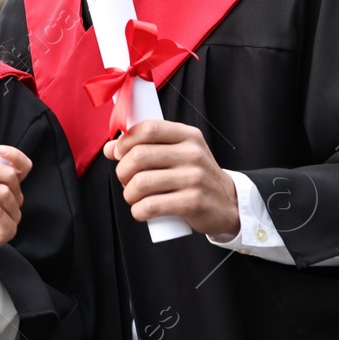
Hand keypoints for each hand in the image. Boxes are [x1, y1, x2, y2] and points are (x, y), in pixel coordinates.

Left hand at [106, 119, 238, 237]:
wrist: (228, 203)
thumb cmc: (194, 176)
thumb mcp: (177, 153)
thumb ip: (146, 146)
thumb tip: (110, 148)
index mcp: (187, 136)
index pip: (148, 128)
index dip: (125, 141)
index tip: (119, 153)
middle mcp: (193, 154)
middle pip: (139, 156)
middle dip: (122, 171)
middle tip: (126, 180)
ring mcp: (195, 178)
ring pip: (141, 182)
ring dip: (128, 193)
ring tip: (133, 197)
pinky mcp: (194, 202)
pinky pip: (151, 206)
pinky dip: (138, 211)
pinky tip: (140, 211)